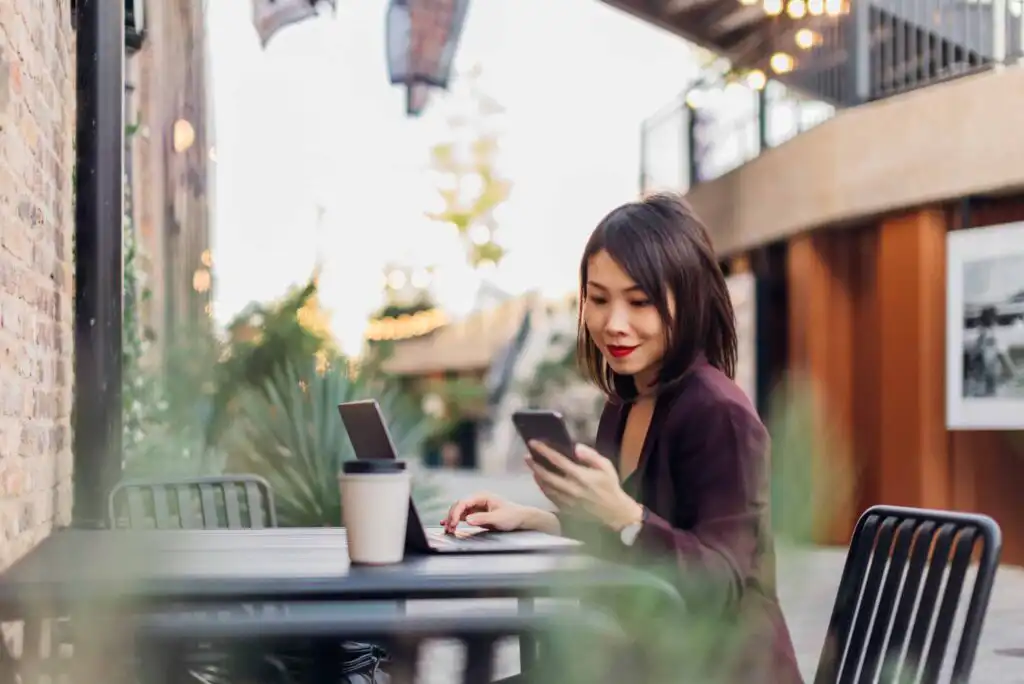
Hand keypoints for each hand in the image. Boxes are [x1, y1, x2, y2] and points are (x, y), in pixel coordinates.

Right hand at [441, 492, 553, 533]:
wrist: (521, 519)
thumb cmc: (511, 516)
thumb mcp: (498, 518)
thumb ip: (482, 518)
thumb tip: (466, 519)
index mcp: (482, 497)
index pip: (463, 502)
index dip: (455, 513)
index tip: (452, 523)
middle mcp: (477, 500)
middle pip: (459, 506)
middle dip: (451, 516)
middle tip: (449, 528)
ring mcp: (477, 507)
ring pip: (459, 511)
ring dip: (452, 519)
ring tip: (448, 529)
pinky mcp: (477, 514)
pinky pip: (463, 516)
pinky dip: (456, 521)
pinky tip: (449, 525)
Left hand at [526, 441, 643, 531]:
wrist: (614, 514)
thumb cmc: (610, 487)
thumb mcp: (606, 467)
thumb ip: (591, 455)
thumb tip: (576, 447)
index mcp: (580, 476)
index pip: (557, 460)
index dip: (543, 450)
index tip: (533, 443)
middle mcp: (570, 488)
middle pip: (546, 475)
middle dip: (534, 465)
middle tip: (527, 456)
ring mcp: (566, 500)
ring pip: (545, 487)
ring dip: (537, 476)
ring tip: (532, 467)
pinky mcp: (565, 509)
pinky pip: (550, 497)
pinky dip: (543, 488)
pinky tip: (541, 482)